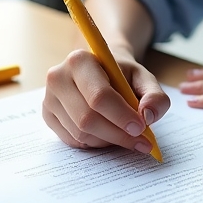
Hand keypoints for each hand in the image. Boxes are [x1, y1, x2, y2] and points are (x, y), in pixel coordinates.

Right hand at [43, 48, 170, 152]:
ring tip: (125, 134)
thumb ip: (154, 95)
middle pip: (87, 119)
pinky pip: (73, 141)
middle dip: (117, 134)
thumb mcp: (143, 78)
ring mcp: (49, 98)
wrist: (100, 70)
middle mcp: (58, 77)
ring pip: (81, 133)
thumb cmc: (121, 75)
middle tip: (140, 140)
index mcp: (80, 60)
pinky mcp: (47, 116)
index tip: (141, 127)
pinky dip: (95, 143)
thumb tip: (148, 116)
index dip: (121, 116)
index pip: (99, 96)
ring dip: (108, 140)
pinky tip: (107, 133)